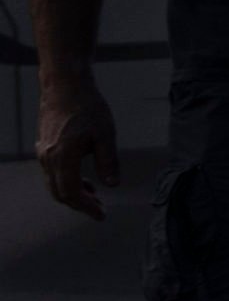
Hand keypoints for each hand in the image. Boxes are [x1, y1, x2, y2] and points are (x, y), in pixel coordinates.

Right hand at [36, 68, 114, 217]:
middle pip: (60, 192)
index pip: (71, 192)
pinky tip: (85, 181)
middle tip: (100, 210)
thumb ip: (108, 161)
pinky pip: (53, 173)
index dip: (86, 207)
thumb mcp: (105, 134)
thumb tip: (112, 185)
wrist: (65, 86)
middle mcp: (48, 157)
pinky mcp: (44, 147)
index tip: (101, 215)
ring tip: (95, 197)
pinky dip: (67, 182)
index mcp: (63, 156)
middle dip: (80, 204)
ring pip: (54, 184)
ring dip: (73, 194)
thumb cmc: (87, 106)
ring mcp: (43, 152)